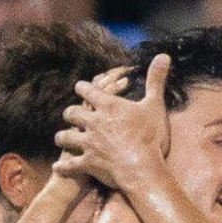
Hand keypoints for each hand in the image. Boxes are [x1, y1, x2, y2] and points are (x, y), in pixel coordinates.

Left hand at [55, 53, 172, 190]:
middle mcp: (93, 122)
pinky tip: (58, 167)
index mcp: (108, 106)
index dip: (83, 88)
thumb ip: (156, 80)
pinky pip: (70, 165)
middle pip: (72, 112)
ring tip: (61, 137)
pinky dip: (63, 167)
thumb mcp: (155, 105)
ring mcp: (88, 143)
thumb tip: (163, 55)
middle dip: (71, 113)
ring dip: (62, 136)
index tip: (80, 87)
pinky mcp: (87, 163)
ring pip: (66, 136)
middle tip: (70, 113)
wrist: (142, 167)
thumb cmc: (150, 136)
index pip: (88, 91)